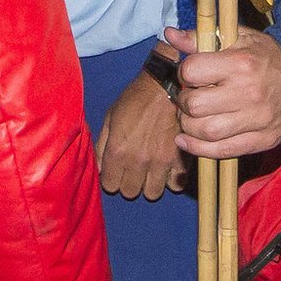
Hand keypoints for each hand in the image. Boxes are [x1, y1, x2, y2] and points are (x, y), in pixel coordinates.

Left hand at [95, 70, 189, 198]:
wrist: (166, 87)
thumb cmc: (136, 99)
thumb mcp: (110, 117)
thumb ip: (102, 145)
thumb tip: (100, 168)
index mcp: (117, 150)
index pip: (109, 185)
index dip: (111, 178)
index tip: (116, 171)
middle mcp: (138, 161)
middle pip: (130, 192)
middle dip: (128, 183)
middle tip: (132, 170)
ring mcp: (160, 163)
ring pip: (152, 193)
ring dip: (149, 184)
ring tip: (149, 170)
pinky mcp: (181, 160)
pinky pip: (175, 185)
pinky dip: (171, 180)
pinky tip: (167, 169)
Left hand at [165, 24, 280, 159]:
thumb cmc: (270, 57)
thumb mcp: (240, 38)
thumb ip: (202, 38)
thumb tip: (170, 34)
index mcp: (240, 64)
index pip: (192, 72)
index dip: (184, 73)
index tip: (191, 75)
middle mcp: (247, 93)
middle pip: (194, 105)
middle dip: (183, 102)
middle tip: (189, 98)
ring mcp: (255, 120)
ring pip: (204, 131)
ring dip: (188, 126)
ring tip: (191, 117)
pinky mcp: (261, 140)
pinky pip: (222, 151)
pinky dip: (198, 149)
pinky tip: (187, 140)